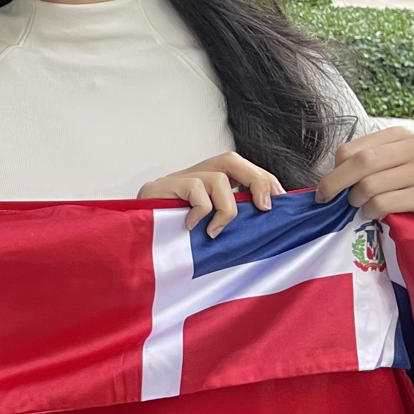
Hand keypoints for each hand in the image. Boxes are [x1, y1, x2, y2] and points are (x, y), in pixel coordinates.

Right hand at [137, 152, 282, 237]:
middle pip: (230, 160)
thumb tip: (267, 217)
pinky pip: (196, 189)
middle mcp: (190, 177)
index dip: (263, 179)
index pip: (240, 168)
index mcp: (204, 185)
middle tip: (265, 208)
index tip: (280, 201)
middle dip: (256, 180)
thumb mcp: (210, 231)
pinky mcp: (160, 188)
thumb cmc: (173, 246)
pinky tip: (192, 227)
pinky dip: (202, 210)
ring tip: (216, 231)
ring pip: (217, 176)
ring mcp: (174, 181)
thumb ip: (230, 220)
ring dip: (227, 207)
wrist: (133, 253)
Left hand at [314, 127, 413, 229]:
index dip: (334, 170)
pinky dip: (373, 212)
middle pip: (359, 163)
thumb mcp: (401, 163)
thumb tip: (331, 179)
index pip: (353, 149)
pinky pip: (385, 203)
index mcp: (402, 136)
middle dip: (334, 184)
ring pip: (370, 185)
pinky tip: (376, 214)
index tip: (328, 186)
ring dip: (357, 201)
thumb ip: (373, 164)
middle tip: (327, 200)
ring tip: (363, 207)